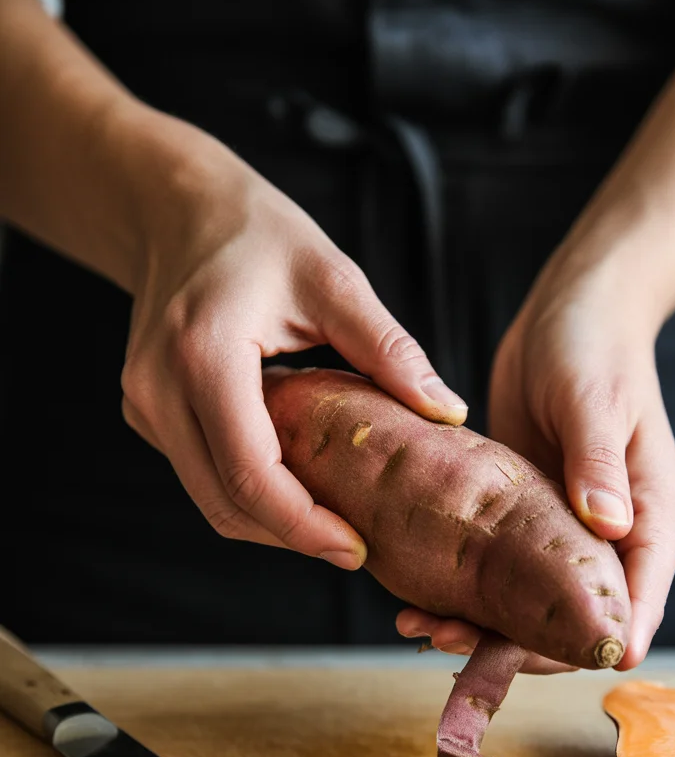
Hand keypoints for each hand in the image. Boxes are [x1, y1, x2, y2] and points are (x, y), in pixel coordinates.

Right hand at [121, 121, 466, 567]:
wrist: (173, 207)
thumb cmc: (257, 233)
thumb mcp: (333, 277)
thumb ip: (388, 349)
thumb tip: (448, 412)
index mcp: (204, 356)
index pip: (252, 475)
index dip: (306, 527)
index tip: (357, 549)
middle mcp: (160, 390)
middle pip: (227, 504)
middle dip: (294, 536)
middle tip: (357, 544)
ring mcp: (145, 406)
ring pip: (211, 500)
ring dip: (272, 522)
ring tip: (335, 520)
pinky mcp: (147, 414)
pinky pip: (202, 476)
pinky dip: (250, 493)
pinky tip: (299, 481)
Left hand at [397, 245, 674, 666]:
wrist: (572, 316)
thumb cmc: (593, 348)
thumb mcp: (593, 400)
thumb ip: (599, 465)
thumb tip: (611, 527)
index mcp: (657, 521)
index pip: (635, 606)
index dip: (589, 640)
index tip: (532, 659)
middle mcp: (626, 542)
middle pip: (581, 621)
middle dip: (520, 643)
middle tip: (445, 642)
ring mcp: (581, 539)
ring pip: (542, 609)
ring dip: (486, 628)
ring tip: (419, 626)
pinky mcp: (541, 526)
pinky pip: (513, 579)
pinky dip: (475, 596)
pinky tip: (422, 601)